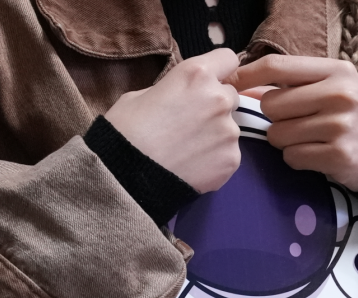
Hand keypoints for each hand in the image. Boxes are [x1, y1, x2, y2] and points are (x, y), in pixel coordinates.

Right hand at [104, 49, 241, 192]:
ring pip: (230, 128)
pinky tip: (192, 166)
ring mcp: (229, 131)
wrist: (126, 178)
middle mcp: (219, 98)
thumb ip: (172, 89)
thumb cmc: (126, 131)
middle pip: (231, 96)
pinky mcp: (232, 159)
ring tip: (187, 150)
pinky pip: (229, 154)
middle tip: (191, 123)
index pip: (227, 59)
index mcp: (196, 74)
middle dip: (216, 106)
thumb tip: (183, 95)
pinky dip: (215, 159)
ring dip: (215, 135)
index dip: (219, 71)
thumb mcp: (141, 94)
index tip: (210, 82)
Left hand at [229, 55, 357, 190]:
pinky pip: (292, 157)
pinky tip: (317, 155)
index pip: (277, 67)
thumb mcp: (335, 87)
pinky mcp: (338, 154)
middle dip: (275, 118)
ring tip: (310, 140)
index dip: (246, 75)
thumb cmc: (354, 117)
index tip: (230, 85)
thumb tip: (243, 85)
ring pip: (278, 134)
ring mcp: (340, 125)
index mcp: (335, 71)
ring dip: (286, 142)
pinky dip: (297, 159)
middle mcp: (339, 94)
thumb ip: (295, 83)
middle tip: (296, 124)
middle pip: (271, 104)